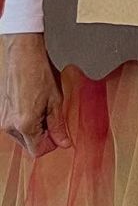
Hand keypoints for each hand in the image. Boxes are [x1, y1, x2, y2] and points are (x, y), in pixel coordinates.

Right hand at [0, 33, 68, 156]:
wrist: (23, 55)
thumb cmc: (39, 73)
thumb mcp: (56, 101)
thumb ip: (58, 125)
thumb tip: (64, 143)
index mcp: (25, 124)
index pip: (37, 151)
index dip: (51, 144)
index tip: (59, 135)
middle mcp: (9, 124)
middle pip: (28, 144)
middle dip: (43, 135)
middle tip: (53, 117)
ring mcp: (2, 118)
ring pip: (21, 134)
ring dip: (34, 127)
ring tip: (43, 107)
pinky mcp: (0, 110)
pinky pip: (14, 123)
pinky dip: (25, 119)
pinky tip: (33, 103)